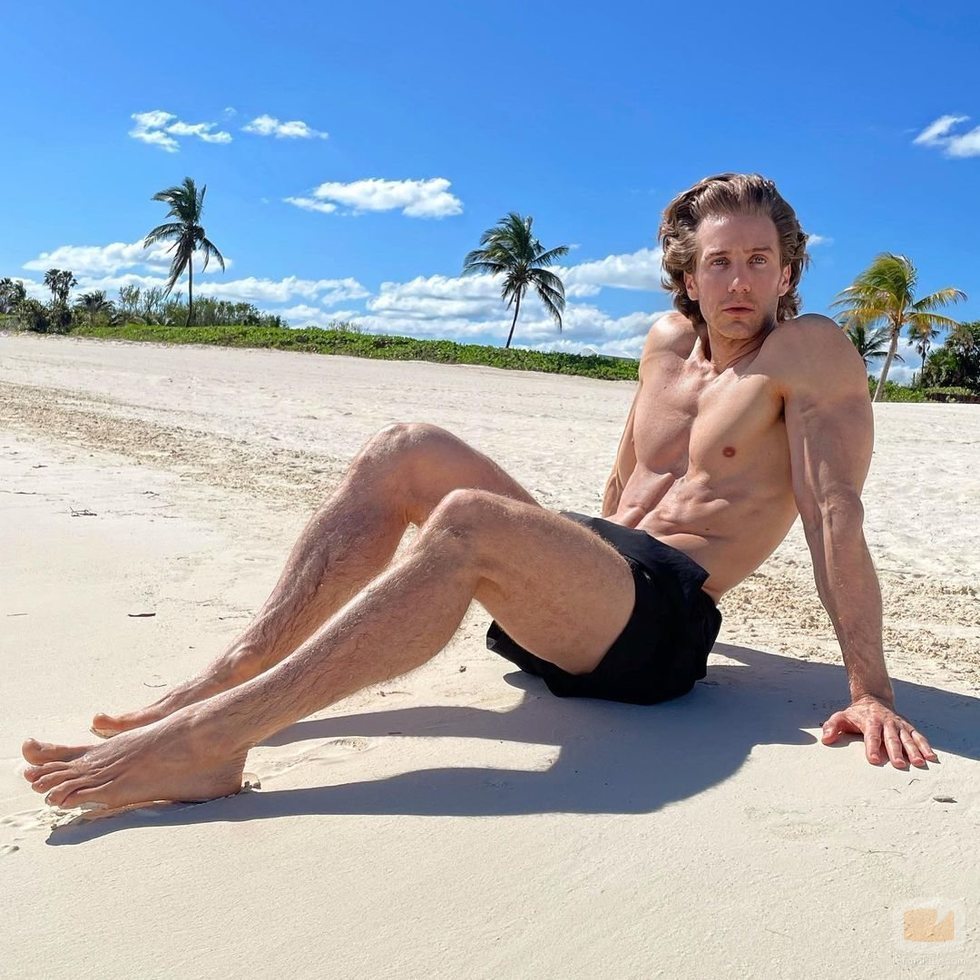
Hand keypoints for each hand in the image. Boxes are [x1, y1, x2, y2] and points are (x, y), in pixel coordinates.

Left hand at [821, 696, 937, 768]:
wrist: (873, 698)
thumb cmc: (856, 714)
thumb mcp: (841, 717)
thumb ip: (832, 727)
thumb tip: (825, 739)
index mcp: (870, 721)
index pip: (871, 735)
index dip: (872, 747)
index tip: (873, 760)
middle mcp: (887, 723)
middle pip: (891, 738)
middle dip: (895, 752)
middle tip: (899, 765)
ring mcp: (899, 725)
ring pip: (907, 738)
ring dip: (914, 750)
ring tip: (919, 763)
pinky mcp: (908, 727)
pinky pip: (918, 736)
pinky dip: (926, 746)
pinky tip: (931, 757)